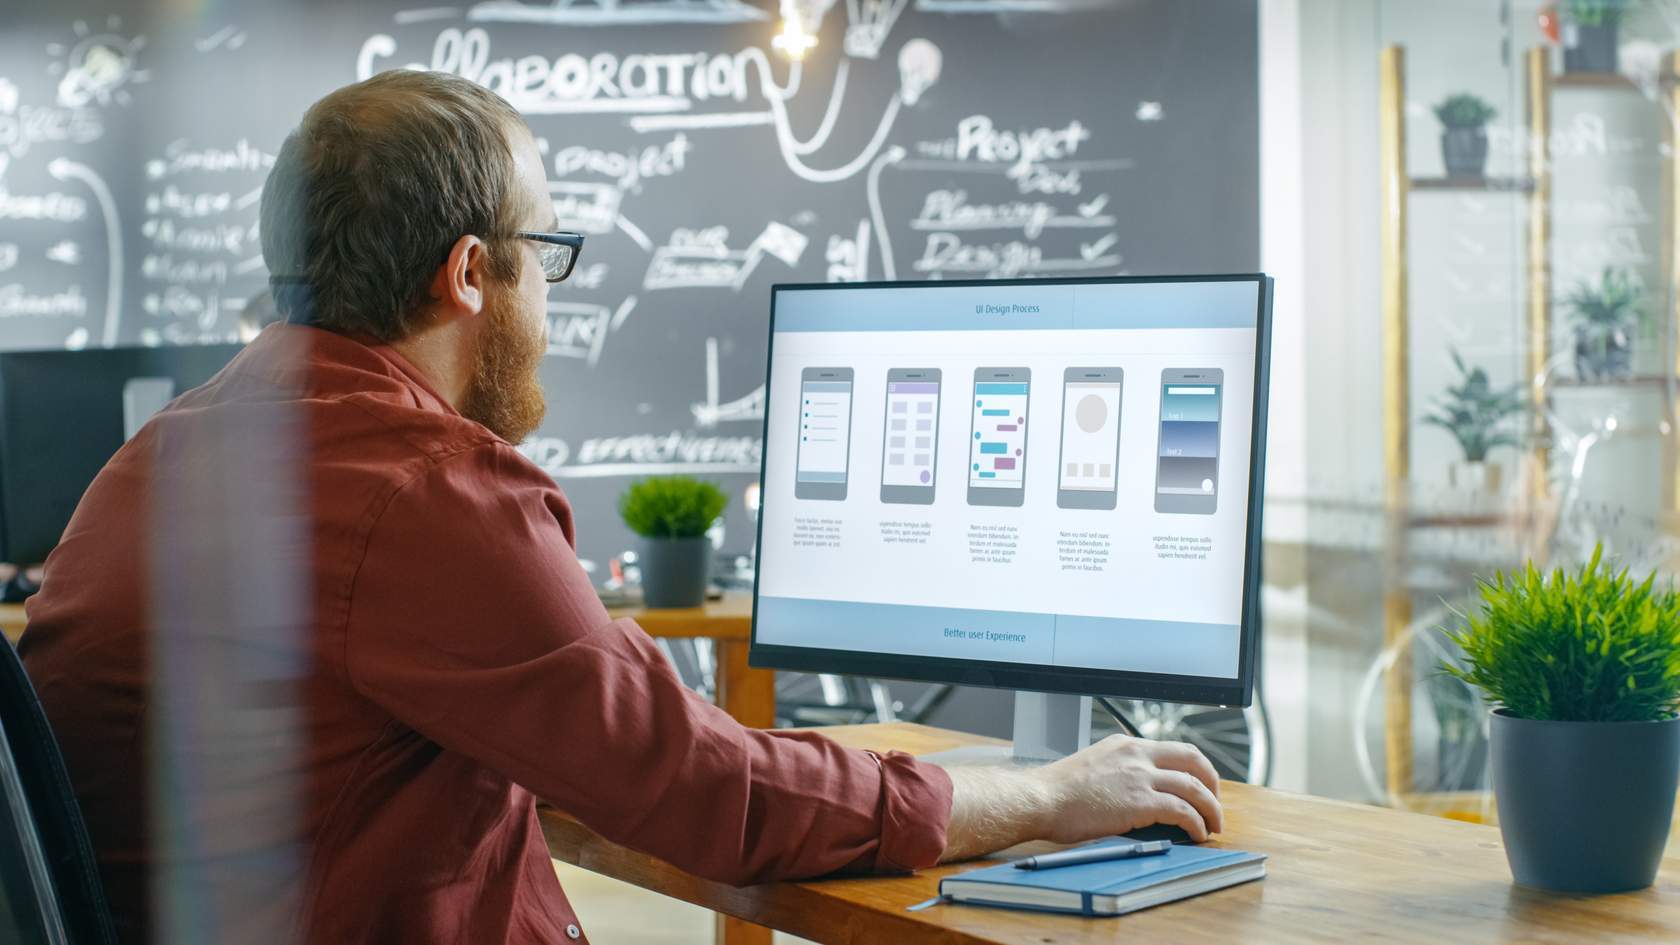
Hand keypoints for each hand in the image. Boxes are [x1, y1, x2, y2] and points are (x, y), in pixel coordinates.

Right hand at [1033, 735, 1222, 842]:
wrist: (1040, 799)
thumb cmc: (1057, 792)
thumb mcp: (1093, 767)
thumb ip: (1119, 773)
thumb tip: (1139, 794)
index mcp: (1125, 745)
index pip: (1175, 750)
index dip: (1196, 770)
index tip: (1200, 787)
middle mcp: (1137, 754)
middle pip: (1194, 761)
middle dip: (1212, 784)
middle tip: (1214, 805)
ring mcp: (1140, 776)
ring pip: (1194, 787)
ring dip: (1211, 808)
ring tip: (1213, 826)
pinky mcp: (1140, 801)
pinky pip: (1183, 810)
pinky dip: (1196, 823)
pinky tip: (1197, 834)